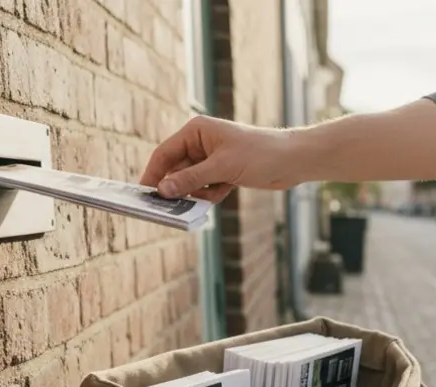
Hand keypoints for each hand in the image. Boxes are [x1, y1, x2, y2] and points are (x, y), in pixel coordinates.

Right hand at [140, 115, 298, 201]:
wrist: (292, 161)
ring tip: (215, 191)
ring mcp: (212, 159)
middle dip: (179, 188)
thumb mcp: (222, 168)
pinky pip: (206, 189)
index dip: (153, 174)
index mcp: (196, 131)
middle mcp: (201, 143)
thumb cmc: (260, 154)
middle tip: (174, 207)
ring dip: (198, 193)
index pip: (165, 153)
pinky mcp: (223, 173)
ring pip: (191, 182)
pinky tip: (225, 191)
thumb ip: (190, 179)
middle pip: (176, 170)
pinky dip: (211, 195)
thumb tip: (163, 190)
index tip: (143, 195)